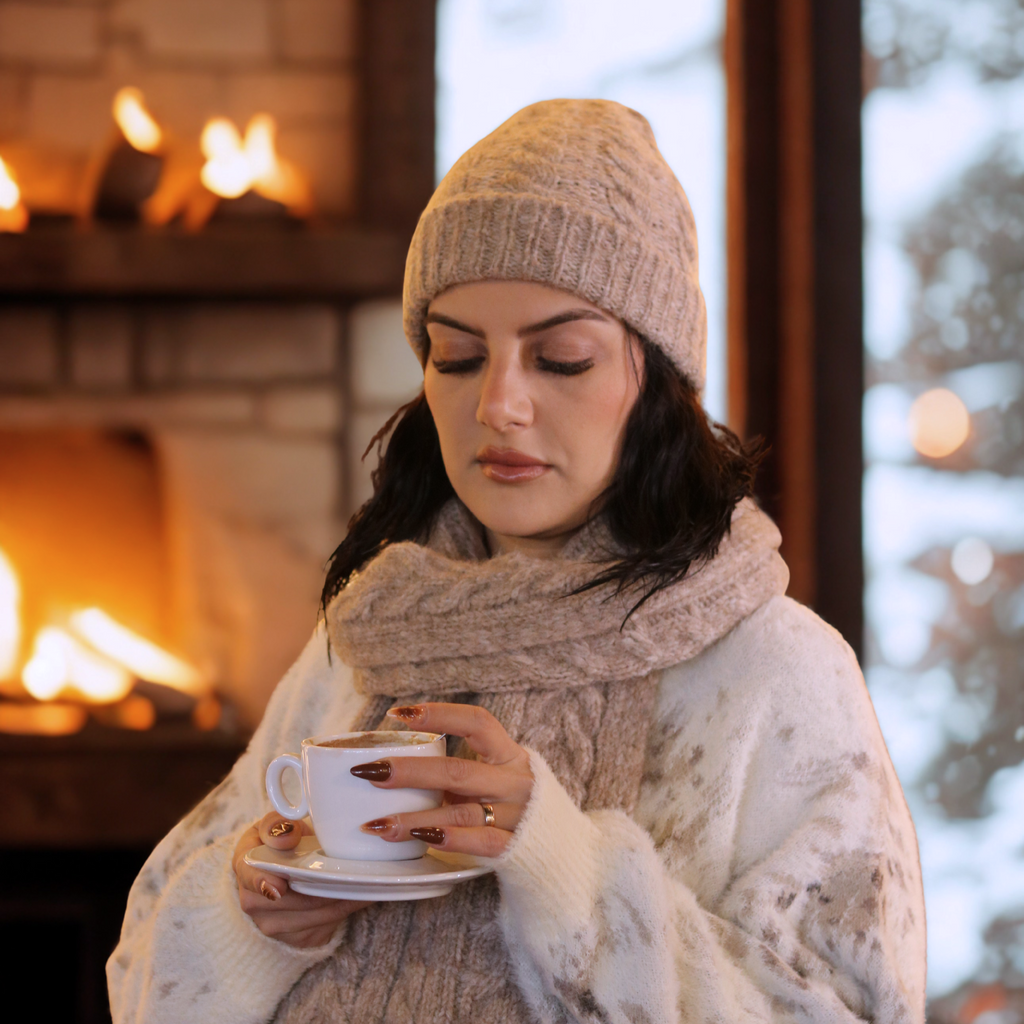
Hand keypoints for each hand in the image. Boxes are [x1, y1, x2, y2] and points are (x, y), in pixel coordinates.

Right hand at [232, 811, 370, 947]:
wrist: (281, 870)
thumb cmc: (279, 843)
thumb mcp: (274, 825)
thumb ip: (276, 825)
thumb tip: (287, 836)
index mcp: (246, 867)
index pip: (250, 877)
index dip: (264, 883)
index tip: (280, 888)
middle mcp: (254, 902)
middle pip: (290, 901)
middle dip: (322, 888)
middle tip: (351, 875)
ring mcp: (273, 925)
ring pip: (313, 916)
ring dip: (339, 900)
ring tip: (363, 882)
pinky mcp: (297, 938)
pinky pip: (325, 927)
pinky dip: (344, 910)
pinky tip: (359, 894)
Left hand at [353, 702, 533, 857]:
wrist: (565, 852)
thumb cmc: (514, 809)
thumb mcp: (493, 780)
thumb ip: (457, 774)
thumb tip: (391, 766)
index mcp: (509, 755)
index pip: (477, 722)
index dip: (439, 713)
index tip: (396, 714)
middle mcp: (516, 781)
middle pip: (458, 771)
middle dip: (409, 771)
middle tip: (369, 772)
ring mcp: (519, 815)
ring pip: (461, 812)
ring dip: (415, 818)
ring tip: (376, 824)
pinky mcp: (517, 848)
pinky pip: (480, 842)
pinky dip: (449, 840)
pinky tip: (419, 841)